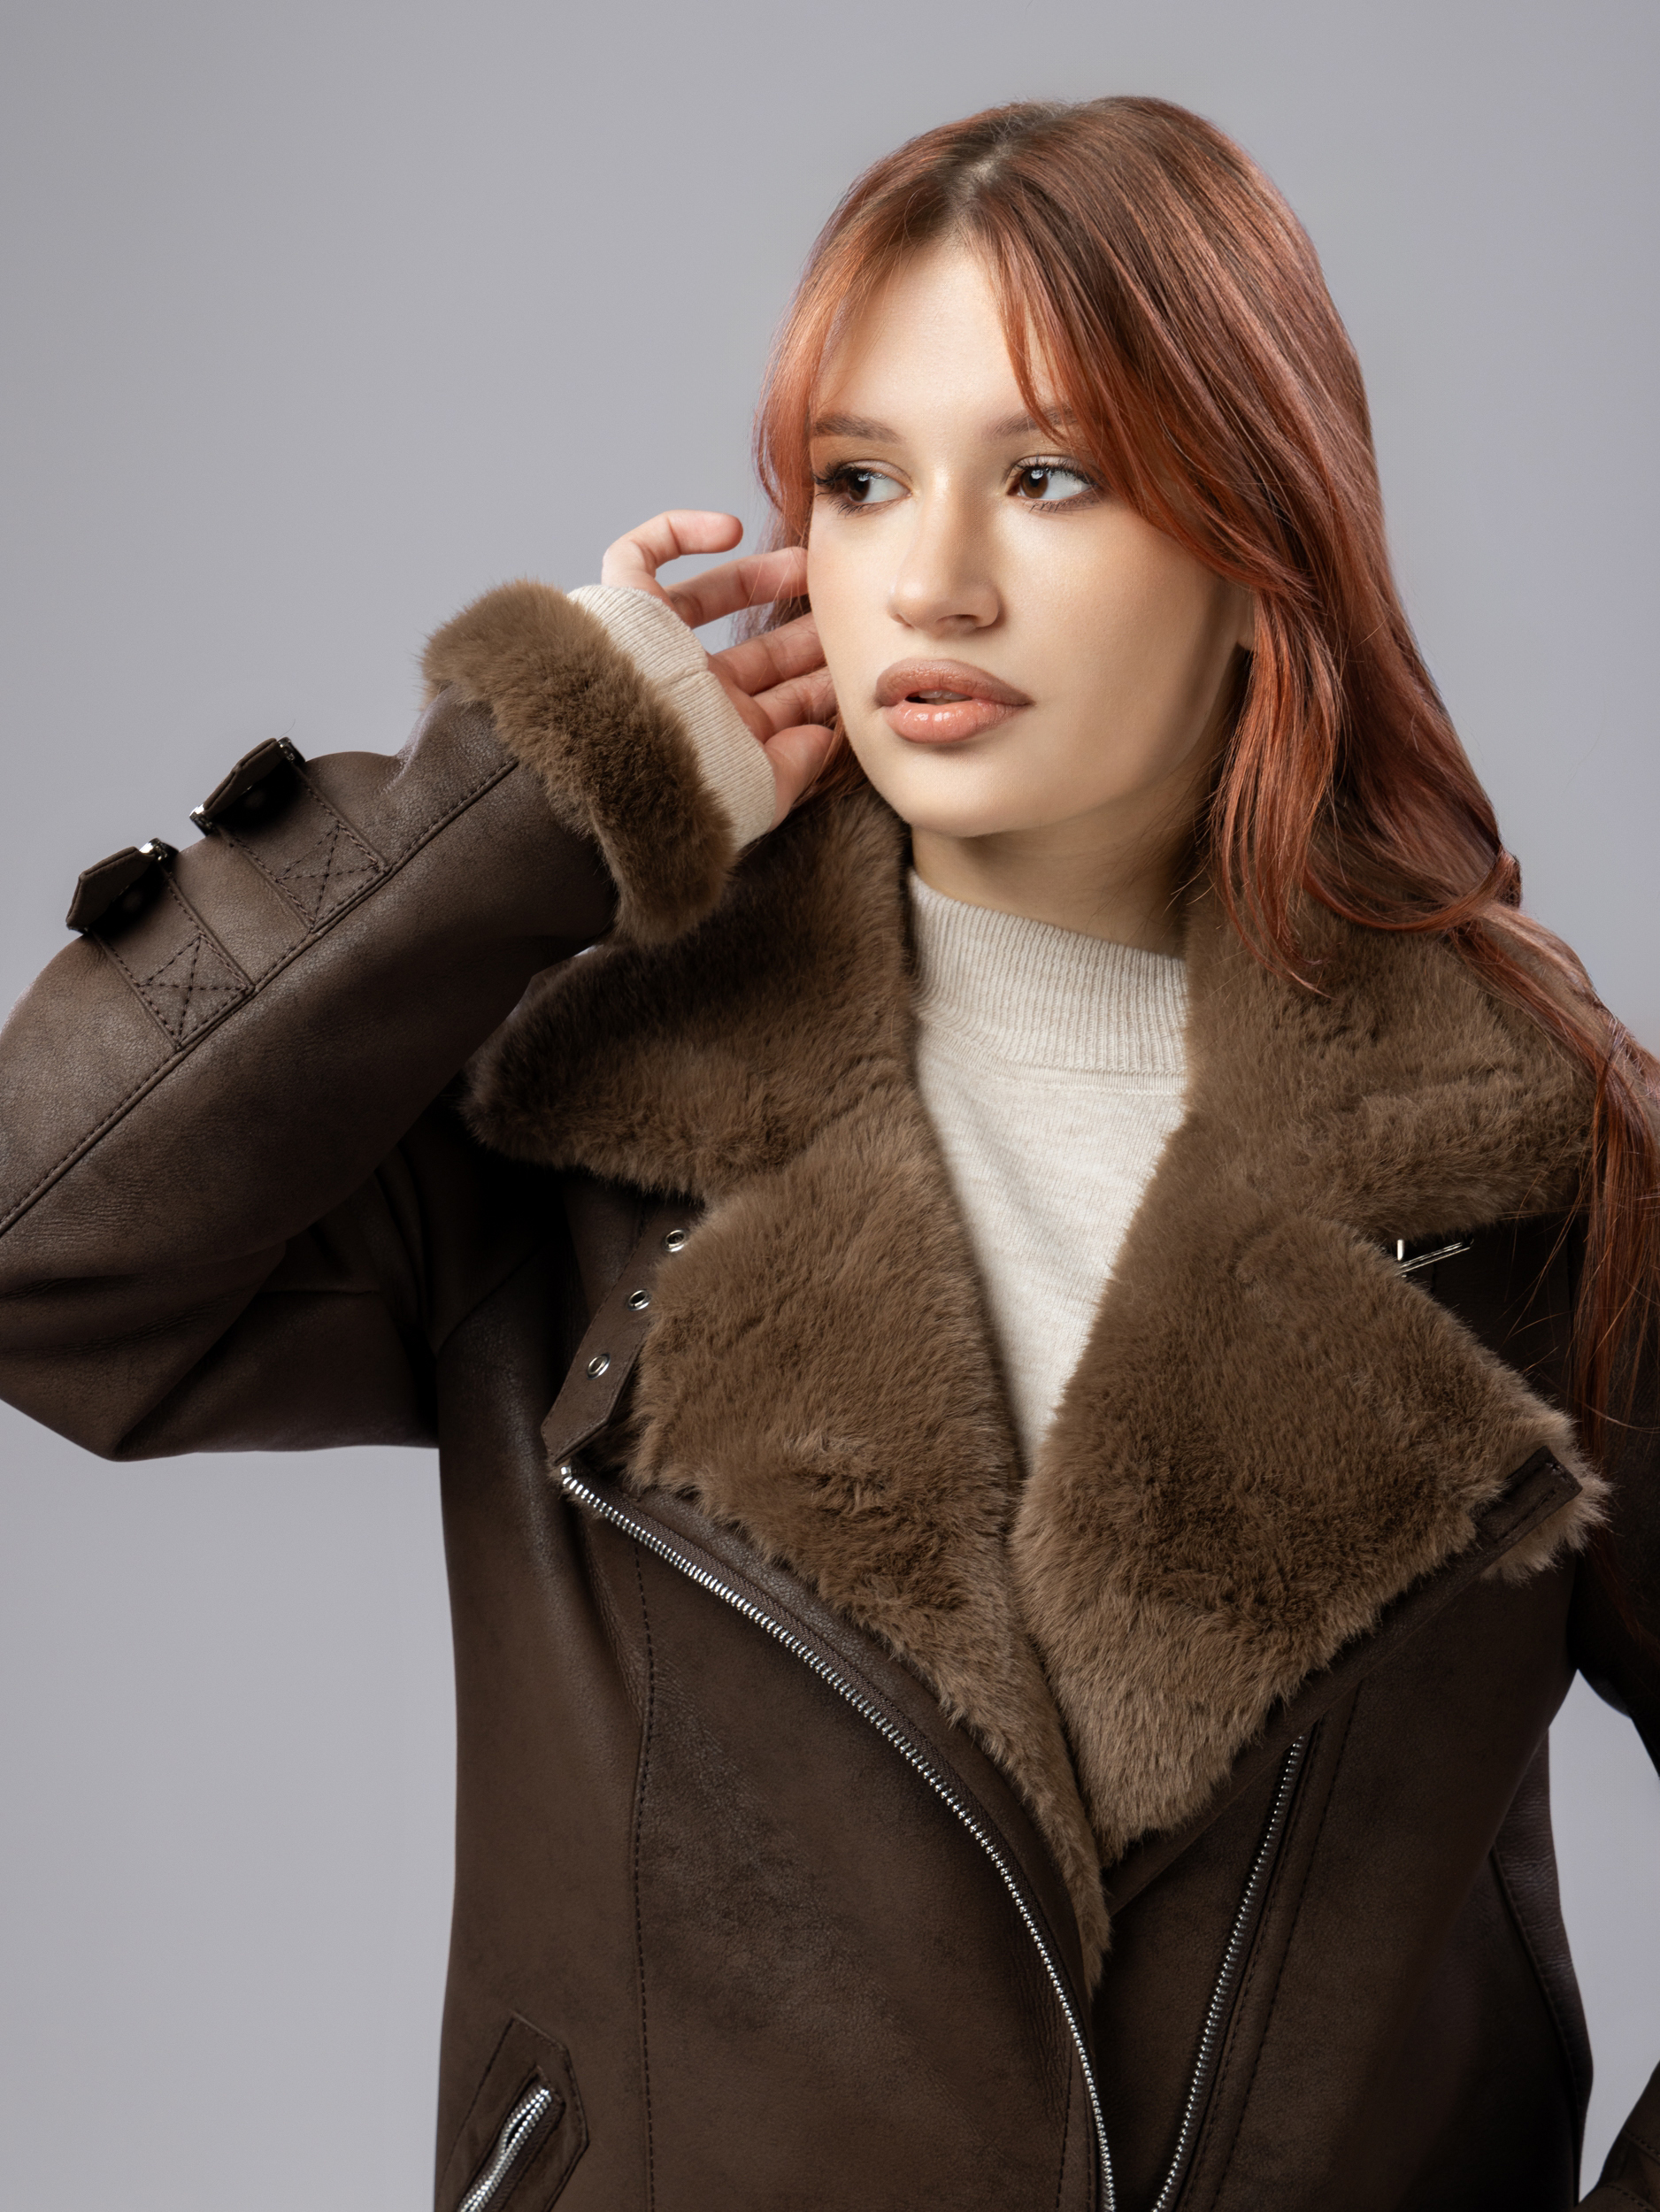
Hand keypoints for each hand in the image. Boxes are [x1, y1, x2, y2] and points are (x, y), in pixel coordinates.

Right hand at [600, 510, 837, 825]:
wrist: (617, 772)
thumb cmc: (683, 790)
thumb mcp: (760, 791)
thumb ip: (798, 764)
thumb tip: (824, 737)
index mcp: (718, 737)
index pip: (776, 704)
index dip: (817, 686)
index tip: (854, 667)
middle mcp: (686, 694)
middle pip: (753, 654)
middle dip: (801, 637)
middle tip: (839, 614)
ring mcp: (652, 651)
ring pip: (705, 599)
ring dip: (760, 580)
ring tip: (805, 565)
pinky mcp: (618, 609)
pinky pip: (638, 554)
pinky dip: (677, 531)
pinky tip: (729, 530)